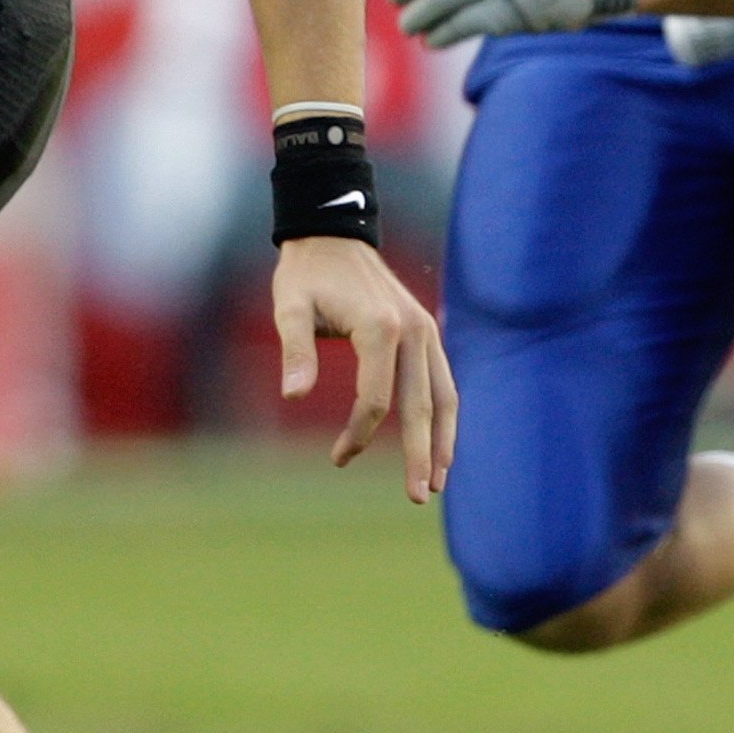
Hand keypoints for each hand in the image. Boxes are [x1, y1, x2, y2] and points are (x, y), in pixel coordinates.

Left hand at [274, 236, 454, 503]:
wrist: (333, 235)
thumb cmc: (305, 274)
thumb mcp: (289, 306)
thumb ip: (295, 350)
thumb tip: (292, 397)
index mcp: (380, 327)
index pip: (377, 399)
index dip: (359, 434)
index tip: (338, 458)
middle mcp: (413, 330)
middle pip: (420, 405)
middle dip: (418, 454)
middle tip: (416, 497)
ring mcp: (426, 330)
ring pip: (444, 396)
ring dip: (442, 441)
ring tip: (437, 481)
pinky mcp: (428, 331)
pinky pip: (443, 381)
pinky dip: (445, 414)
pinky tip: (440, 444)